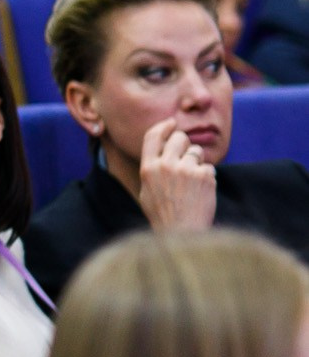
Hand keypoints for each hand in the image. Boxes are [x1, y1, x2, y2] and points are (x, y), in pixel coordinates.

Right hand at [136, 118, 217, 233]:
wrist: (183, 232)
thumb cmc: (163, 214)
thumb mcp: (146, 190)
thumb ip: (152, 169)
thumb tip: (162, 151)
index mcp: (148, 168)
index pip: (153, 136)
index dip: (163, 126)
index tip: (171, 123)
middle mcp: (166, 165)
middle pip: (179, 137)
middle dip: (185, 144)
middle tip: (187, 157)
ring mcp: (186, 169)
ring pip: (197, 152)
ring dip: (197, 163)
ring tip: (193, 183)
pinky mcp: (205, 176)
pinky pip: (209, 167)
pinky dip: (207, 178)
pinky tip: (201, 192)